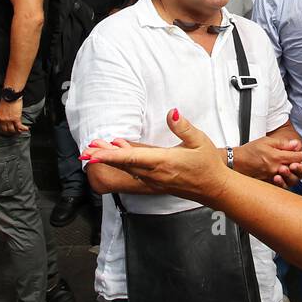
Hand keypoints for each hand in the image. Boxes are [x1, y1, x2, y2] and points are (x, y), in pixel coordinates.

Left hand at [0, 97, 26, 134]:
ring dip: (17, 131)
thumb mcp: (1, 109)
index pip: (1, 128)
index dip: (6, 130)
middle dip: (11, 132)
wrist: (11, 95)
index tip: (9, 130)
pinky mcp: (16, 118)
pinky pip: (19, 126)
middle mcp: (2, 120)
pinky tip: (26, 128)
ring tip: (20, 131)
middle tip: (15, 131)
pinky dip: (23, 128)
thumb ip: (3, 115)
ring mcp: (9, 120)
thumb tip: (7, 119)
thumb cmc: (6, 99)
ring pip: (13, 130)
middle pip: (6, 130)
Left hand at [80, 110, 229, 201]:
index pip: (132, 158)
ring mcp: (155, 180)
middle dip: (103, 157)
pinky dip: (124, 163)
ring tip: (96, 149)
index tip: (95, 153)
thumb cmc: (208, 165)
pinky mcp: (156, 182)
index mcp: (164, 162)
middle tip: (85, 151)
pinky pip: (135, 172)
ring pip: (128, 169)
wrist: (216, 188)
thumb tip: (172, 112)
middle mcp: (155, 174)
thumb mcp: (199, 141)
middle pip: (124, 165)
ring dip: (112, 159)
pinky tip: (119, 153)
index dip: (111, 156)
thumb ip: (183, 127)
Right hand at [235, 135, 301, 187]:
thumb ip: (283, 143)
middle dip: (297, 164)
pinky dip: (283, 178)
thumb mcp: (266, 141)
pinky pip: (281, 183)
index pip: (298, 158)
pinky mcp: (268, 182)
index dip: (300, 154)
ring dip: (291, 172)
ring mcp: (272, 177)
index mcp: (276, 156)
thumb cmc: (250, 150)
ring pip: (290, 177)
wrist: (236, 161)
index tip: (298, 153)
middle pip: (295, 169)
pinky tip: (280, 173)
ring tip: (287, 167)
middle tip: (294, 161)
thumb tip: (296, 144)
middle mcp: (275, 168)